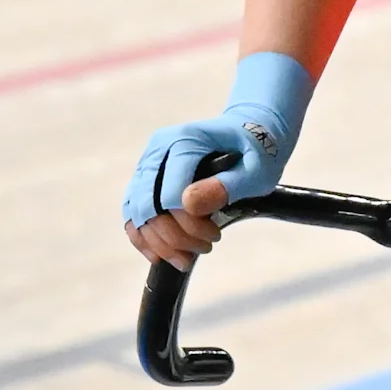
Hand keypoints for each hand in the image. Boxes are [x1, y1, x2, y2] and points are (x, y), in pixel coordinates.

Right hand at [122, 52, 312, 265]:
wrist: (247, 131)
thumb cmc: (256, 149)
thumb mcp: (257, 169)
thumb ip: (227, 185)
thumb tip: (189, 205)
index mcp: (185, 140)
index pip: (169, 194)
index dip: (188, 225)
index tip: (215, 237)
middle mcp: (159, 149)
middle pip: (148, 204)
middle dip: (174, 237)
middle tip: (205, 247)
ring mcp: (149, 162)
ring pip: (136, 210)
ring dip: (159, 242)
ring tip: (187, 258)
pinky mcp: (146, 177)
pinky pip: (133, 210)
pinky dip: (142, 236)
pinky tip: (160, 255)